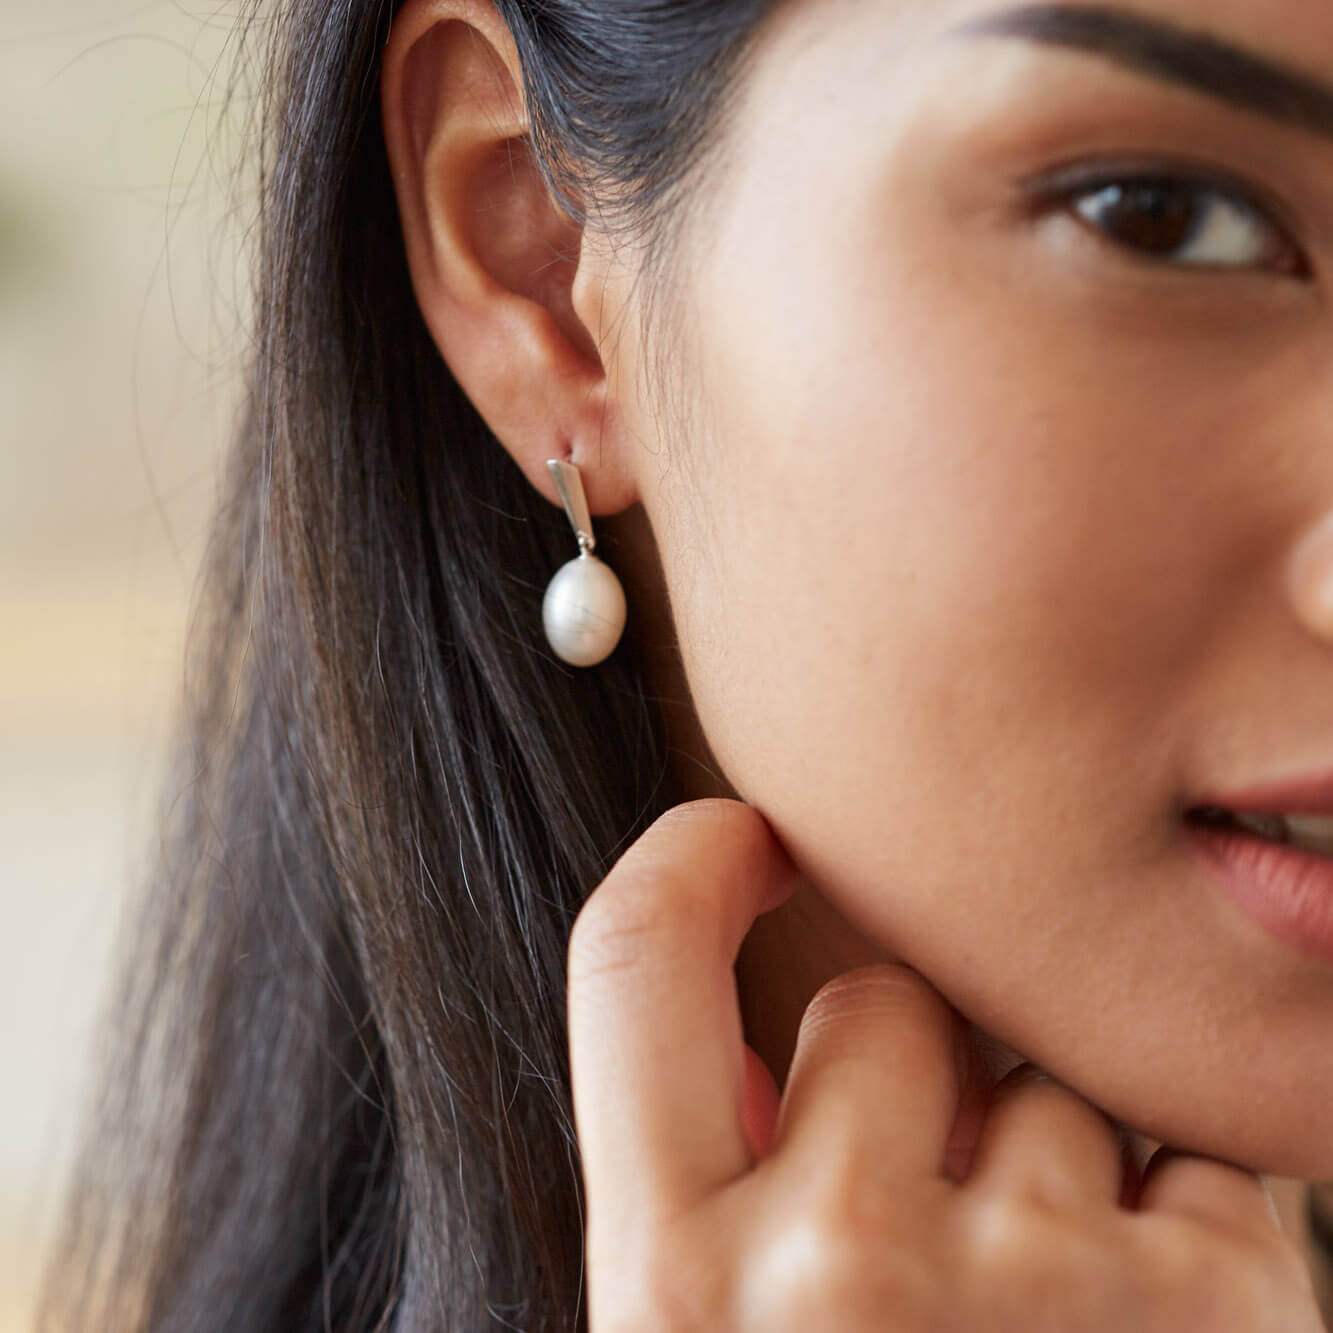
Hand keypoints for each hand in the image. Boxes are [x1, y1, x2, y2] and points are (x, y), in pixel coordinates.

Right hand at [566, 798, 1323, 1330]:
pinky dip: (1171, 1200)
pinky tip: (1147, 1332)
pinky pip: (1179, 1132)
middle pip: (874, 1000)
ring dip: (1039, 1157)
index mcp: (671, 1296)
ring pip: (1032, 1067)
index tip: (747, 836)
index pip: (631, 954)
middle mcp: (838, 1270)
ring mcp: (1040, 1284)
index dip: (690, 860)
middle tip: (926, 1245)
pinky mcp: (1228, 1298)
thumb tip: (760, 1044)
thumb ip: (716, 1209)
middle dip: (903, 1077)